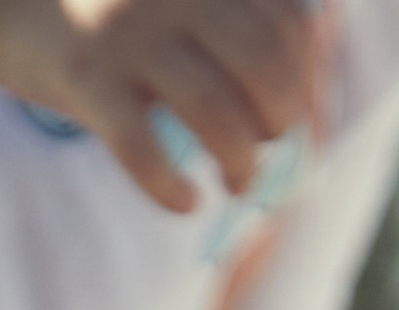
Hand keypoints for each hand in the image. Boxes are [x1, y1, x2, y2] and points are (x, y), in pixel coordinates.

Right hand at [0, 0, 317, 209]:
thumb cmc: (106, 9)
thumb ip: (233, 16)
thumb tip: (311, 69)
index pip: (292, 24)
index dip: (309, 81)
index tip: (299, 119)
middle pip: (267, 67)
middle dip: (282, 122)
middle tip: (267, 148)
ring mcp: (130, 32)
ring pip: (219, 114)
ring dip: (241, 163)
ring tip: (236, 182)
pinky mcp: (87, 78)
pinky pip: (145, 150)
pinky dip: (172, 189)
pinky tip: (182, 202)